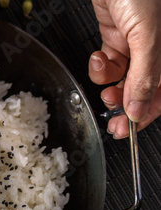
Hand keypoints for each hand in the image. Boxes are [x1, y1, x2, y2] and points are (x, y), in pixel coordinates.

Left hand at [88, 0, 160, 138]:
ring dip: (110, 86)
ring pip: (123, 78)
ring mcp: (136, 44)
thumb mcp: (148, 36)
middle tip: (111, 120)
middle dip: (125, 105)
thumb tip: (140, 110)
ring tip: (105, 87)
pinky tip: (98, 58)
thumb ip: (145, 76)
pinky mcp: (116, 37)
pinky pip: (108, 62)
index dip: (146, 114)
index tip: (128, 129)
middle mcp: (156, 50)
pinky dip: (100, 66)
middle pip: (142, 89)